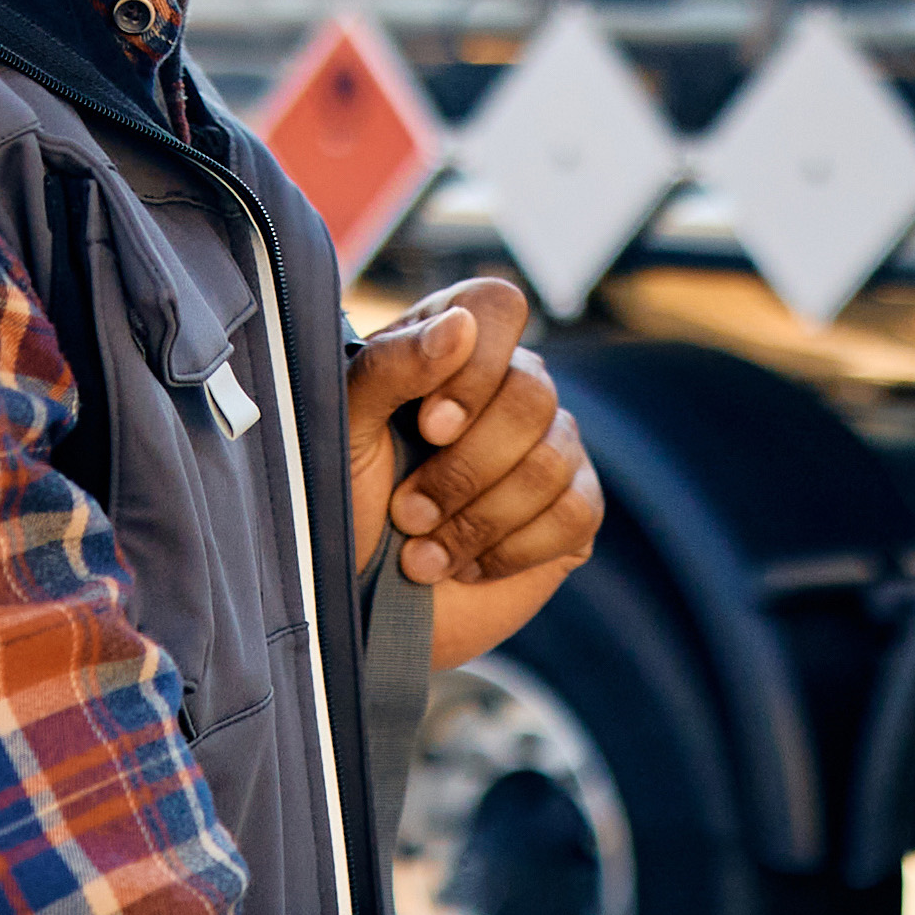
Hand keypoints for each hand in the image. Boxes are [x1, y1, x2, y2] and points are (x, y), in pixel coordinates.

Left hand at [344, 279, 600, 664]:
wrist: (357, 607)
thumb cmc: (341, 508)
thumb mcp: (344, 433)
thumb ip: (390, 368)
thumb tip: (460, 327)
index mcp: (451, 350)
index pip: (498, 308)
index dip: (472, 368)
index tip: (428, 426)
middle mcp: (510, 388)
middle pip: (530, 395)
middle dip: (462, 470)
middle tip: (407, 512)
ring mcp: (551, 447)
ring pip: (550, 461)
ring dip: (476, 520)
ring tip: (424, 553)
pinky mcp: (573, 510)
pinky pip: (573, 512)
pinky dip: (510, 550)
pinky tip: (468, 565)